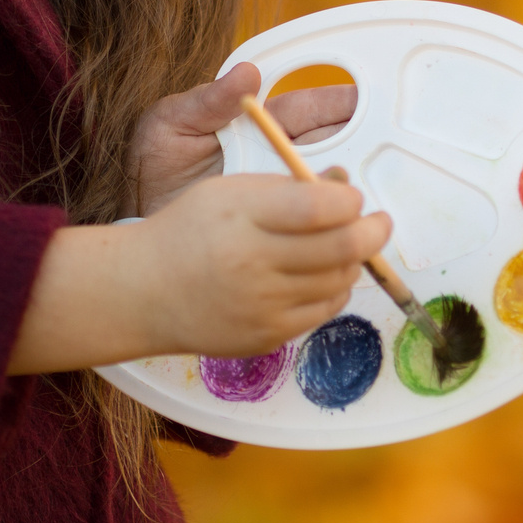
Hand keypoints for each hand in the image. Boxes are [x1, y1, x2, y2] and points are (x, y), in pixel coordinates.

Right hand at [7, 172, 391, 370]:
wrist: (144, 291)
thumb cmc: (189, 230)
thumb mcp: (228, 192)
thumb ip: (286, 187)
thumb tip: (344, 186)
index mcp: (240, 217)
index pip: (317, 207)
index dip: (348, 200)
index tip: (352, 196)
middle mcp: (253, 264)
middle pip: (341, 248)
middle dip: (373, 231)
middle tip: (378, 222)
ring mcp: (263, 306)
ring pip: (339, 282)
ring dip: (352, 260)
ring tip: (343, 246)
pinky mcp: (269, 336)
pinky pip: (323, 311)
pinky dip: (332, 289)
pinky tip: (319, 275)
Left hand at [130, 62, 360, 214]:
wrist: (138, 215)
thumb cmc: (154, 163)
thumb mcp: (172, 123)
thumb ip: (208, 101)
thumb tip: (246, 73)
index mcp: (260, 122)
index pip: (312, 108)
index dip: (343, 104)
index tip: (370, 102)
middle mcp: (279, 156)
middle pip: (335, 146)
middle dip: (363, 145)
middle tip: (388, 150)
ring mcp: (281, 191)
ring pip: (331, 186)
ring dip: (351, 188)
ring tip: (370, 191)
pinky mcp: (278, 224)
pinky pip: (314, 223)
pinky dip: (332, 225)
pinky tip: (347, 230)